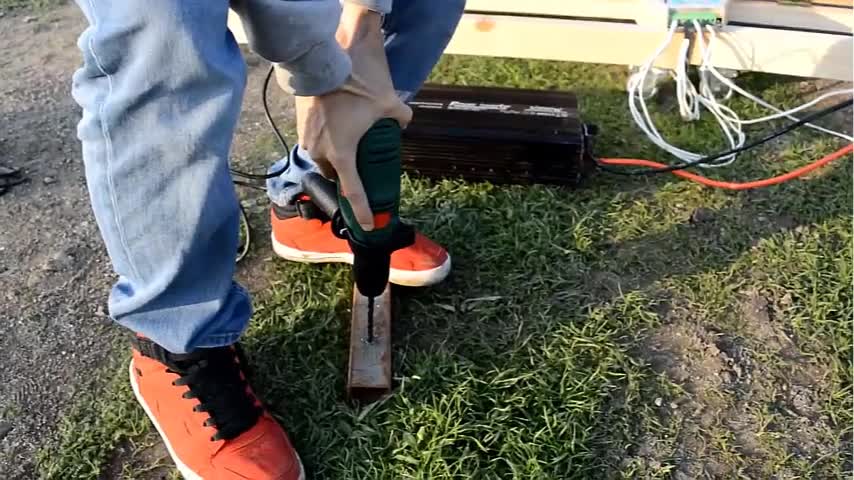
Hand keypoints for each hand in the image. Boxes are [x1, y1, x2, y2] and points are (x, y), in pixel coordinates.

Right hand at [295, 6, 411, 230]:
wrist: (321, 60)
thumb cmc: (355, 83)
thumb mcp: (388, 101)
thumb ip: (401, 115)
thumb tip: (405, 119)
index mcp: (343, 155)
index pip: (354, 192)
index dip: (362, 211)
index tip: (367, 224)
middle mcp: (321, 152)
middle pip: (336, 174)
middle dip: (348, 175)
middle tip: (362, 168)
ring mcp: (307, 138)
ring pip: (322, 157)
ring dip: (335, 156)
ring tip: (349, 143)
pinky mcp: (300, 124)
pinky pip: (314, 141)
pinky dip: (325, 139)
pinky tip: (336, 125)